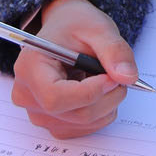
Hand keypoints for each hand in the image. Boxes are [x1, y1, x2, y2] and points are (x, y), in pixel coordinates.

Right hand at [9, 0, 137, 137]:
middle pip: (74, 114)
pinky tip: (98, 91)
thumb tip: (128, 77)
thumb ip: (114, 50)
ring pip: (83, 123)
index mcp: (29, 68)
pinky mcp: (52, 123)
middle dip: (107, 98)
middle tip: (119, 76)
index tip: (111, 78)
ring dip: (107, 105)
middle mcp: (27, 95)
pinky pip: (84, 129)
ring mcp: (38, 113)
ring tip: (105, 78)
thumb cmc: (75, 26)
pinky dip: (101, 113)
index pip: (55, 97)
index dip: (90, 92)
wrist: (65, 29)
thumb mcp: (97, 28)